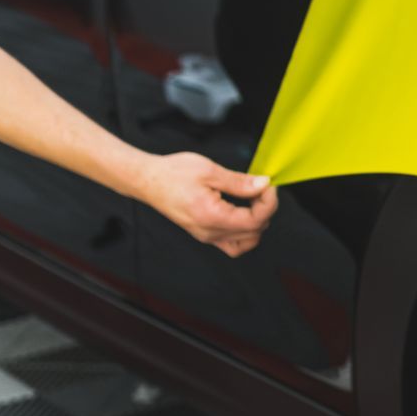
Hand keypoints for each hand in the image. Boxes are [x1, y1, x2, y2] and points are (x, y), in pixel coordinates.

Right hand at [132, 153, 276, 257]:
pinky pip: (233, 244)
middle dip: (266, 209)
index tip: (268, 185)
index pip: (255, 221)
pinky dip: (245, 232)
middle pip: (254, 232)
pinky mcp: (204, 234)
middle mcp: (209, 232)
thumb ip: (239, 182)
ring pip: (246, 242)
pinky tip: (243, 212)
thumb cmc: (172, 173)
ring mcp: (206, 236)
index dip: (269, 202)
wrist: (147, 180)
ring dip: (258, 222)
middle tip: (261, 187)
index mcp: (211, 217)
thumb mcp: (209, 171)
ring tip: (253, 200)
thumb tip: (263, 185)